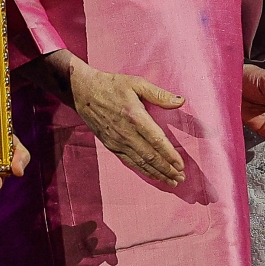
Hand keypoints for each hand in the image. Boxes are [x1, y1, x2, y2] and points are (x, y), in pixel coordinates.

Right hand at [31, 50, 184, 186]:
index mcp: (136, 117)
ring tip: (172, 182)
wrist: (83, 92)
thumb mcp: (137, 83)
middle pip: (150, 157)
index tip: (181, 165)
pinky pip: (129, 162)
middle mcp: (127, 133)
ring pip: (140, 163)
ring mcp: (117, 141)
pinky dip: (143, 171)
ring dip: (157, 174)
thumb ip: (159, 94)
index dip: (170, 155)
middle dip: (167, 170)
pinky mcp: (111, 145)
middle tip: (181, 178)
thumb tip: (181, 101)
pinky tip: (153, 175)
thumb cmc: (112, 85)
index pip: (157, 141)